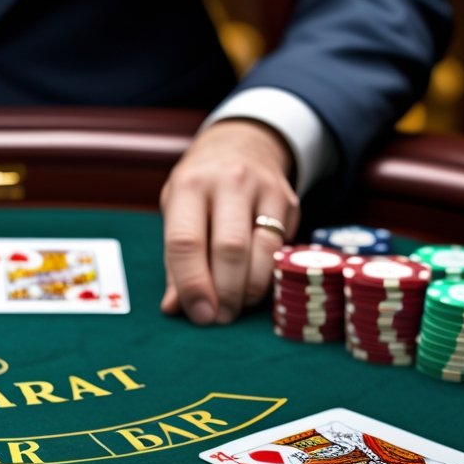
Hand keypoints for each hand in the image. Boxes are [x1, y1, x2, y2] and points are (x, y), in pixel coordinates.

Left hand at [160, 120, 299, 324]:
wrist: (243, 144)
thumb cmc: (200, 189)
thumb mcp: (177, 212)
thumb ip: (175, 261)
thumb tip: (173, 308)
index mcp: (189, 186)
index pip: (186, 241)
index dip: (192, 284)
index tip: (199, 315)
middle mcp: (228, 182)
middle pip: (229, 248)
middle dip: (224, 292)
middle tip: (219, 318)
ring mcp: (264, 189)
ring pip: (263, 251)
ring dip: (250, 290)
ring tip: (236, 308)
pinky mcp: (290, 200)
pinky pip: (282, 249)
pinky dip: (269, 277)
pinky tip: (256, 289)